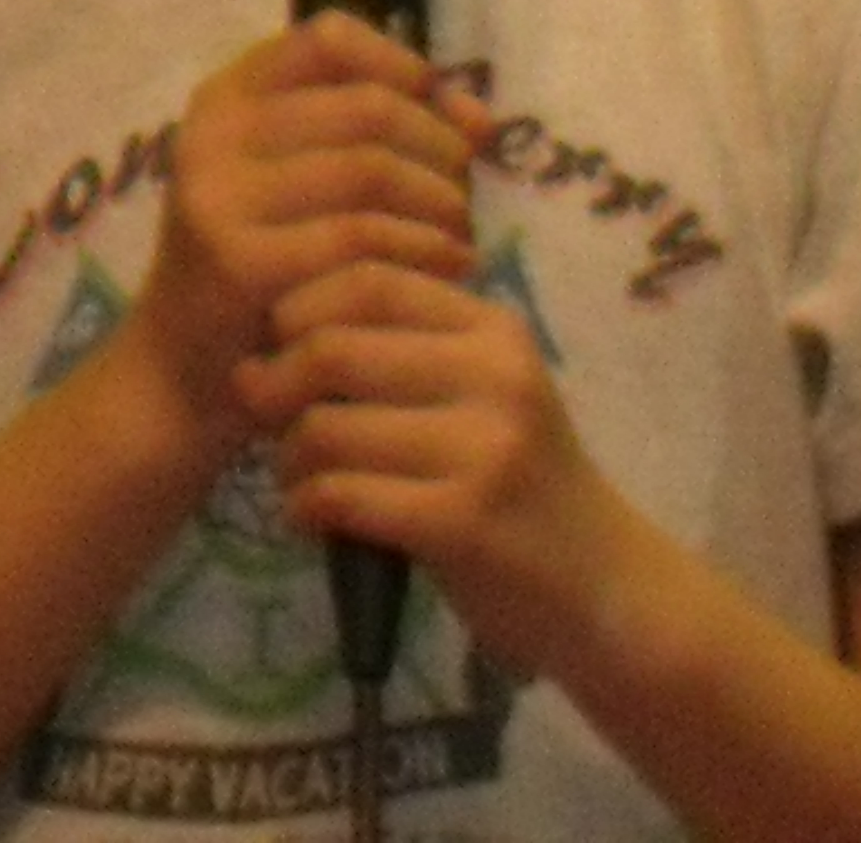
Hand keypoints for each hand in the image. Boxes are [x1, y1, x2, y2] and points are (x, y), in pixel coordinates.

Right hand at [125, 13, 481, 451]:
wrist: (181, 374)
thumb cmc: (267, 270)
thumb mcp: (309, 184)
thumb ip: (384, 137)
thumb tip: (479, 117)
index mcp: (227, 98)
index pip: (329, 39)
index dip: (403, 65)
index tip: (448, 115)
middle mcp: (212, 134)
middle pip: (366, 106)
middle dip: (438, 148)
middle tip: (464, 197)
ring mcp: (218, 196)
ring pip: (369, 169)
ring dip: (438, 201)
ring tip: (461, 236)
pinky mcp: (238, 263)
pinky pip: (358, 237)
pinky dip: (422, 250)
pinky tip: (450, 268)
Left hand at [240, 254, 636, 679]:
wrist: (598, 582)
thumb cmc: (522, 481)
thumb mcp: (483, 390)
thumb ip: (406, 348)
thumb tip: (277, 323)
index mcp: (494, 328)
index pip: (369, 278)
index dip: (298, 306)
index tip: (274, 344)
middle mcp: (494, 374)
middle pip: (335, 346)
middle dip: (275, 382)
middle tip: (263, 413)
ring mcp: (483, 448)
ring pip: (326, 427)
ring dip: (287, 457)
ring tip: (297, 478)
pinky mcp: (463, 521)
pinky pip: (341, 496)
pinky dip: (305, 507)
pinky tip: (311, 520)